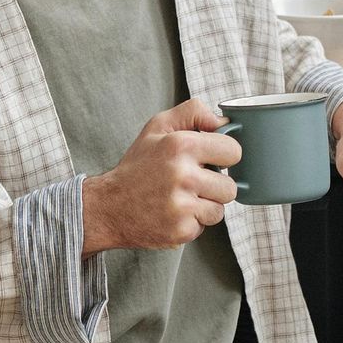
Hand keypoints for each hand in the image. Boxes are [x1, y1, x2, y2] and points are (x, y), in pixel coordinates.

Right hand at [81, 98, 240, 254]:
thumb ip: (193, 113)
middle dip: (214, 185)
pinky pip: (204, 226)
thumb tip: (224, 121)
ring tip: (181, 198)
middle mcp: (183, 175)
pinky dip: (192, 222)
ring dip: (205, 206)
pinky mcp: (181, 230)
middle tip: (192, 183)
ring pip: (220, 209)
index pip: (233, 151)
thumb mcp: (157, 127)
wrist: (108, 207)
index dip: (224, 156)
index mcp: (181, 145)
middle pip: (230, 186)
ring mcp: (182, 206)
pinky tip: (173, 213)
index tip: (210, 160)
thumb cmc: (137, 166)